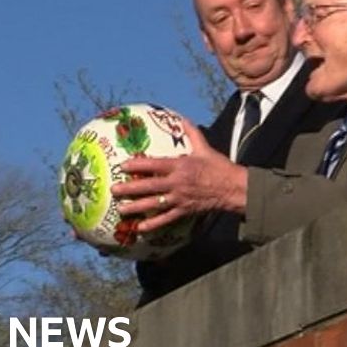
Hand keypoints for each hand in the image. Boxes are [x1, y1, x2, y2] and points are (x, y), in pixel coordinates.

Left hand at [112, 117, 247, 232]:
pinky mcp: (184, 210)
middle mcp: (177, 182)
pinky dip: (153, 224)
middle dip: (129, 188)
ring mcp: (180, 198)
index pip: (154, 165)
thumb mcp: (205, 148)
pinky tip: (141, 228)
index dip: (137, 165)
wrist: (233, 188)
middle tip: (113, 190)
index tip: (122, 166)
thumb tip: (183, 118)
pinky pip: (166, 218)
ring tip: (121, 210)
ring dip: (136, 207)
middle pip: (149, 186)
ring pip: (154, 204)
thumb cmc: (219, 167)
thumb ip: (192, 133)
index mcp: (180, 166)